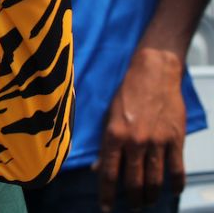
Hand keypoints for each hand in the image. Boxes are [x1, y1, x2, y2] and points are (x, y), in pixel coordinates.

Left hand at [97, 46, 186, 209]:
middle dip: (132, 200)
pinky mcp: (175, 140)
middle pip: (134, 181)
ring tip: (148, 203)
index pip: (109, 173)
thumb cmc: (128, 93)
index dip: (107, 194)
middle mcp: (135, 141)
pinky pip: (177, 169)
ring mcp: (157, 142)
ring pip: (155, 180)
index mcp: (114, 135)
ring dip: (152, 196)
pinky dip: (175, 185)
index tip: (106, 207)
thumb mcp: (108, 116)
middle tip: (132, 208)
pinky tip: (172, 192)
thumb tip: (98, 168)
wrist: (154, 74)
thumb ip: (105, 145)